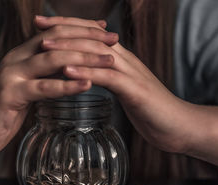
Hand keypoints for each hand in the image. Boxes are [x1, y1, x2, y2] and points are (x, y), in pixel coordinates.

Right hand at [0, 19, 118, 159]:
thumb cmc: (2, 112)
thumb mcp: (26, 88)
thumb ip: (44, 77)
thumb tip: (70, 72)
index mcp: (23, 55)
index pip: (57, 31)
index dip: (83, 29)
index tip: (107, 32)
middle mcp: (17, 58)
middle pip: (58, 39)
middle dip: (89, 38)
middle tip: (114, 41)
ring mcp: (12, 75)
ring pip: (53, 59)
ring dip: (85, 59)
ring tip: (109, 61)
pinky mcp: (10, 94)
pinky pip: (43, 87)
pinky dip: (66, 86)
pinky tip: (87, 85)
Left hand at [36, 16, 192, 153]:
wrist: (180, 127)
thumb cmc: (151, 112)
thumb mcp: (126, 91)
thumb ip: (109, 79)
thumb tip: (89, 76)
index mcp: (122, 60)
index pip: (92, 35)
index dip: (68, 26)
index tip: (43, 24)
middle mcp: (126, 61)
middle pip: (92, 36)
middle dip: (63, 28)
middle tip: (38, 24)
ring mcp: (132, 74)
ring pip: (97, 52)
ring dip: (69, 47)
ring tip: (44, 45)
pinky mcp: (135, 91)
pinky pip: (108, 77)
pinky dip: (86, 71)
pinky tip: (67, 69)